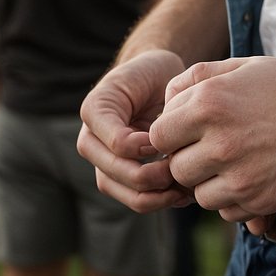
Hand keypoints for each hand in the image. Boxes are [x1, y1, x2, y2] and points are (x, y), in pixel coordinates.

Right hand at [77, 49, 194, 211]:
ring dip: (157, 197)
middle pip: (115, 176)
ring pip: (124, 195)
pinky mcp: (118, 178)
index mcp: (94, 110)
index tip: (171, 136)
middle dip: (153, 177)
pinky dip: (160, 201)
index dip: (147, 147)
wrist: (151, 78)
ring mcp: (102, 163)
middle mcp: (90, 141)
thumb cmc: (153, 74)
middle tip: (182, 167)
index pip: (118, 144)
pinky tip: (183, 194)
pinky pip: (136, 199)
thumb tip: (154, 150)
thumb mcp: (154, 77)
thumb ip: (152, 109)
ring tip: (185, 188)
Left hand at [147, 56, 275, 228]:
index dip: (173, 134)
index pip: (158, 134)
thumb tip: (167, 98)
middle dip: (190, 160)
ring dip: (210, 183)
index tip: (192, 131)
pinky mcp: (256, 201)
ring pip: (197, 194)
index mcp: (210, 101)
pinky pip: (225, 211)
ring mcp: (237, 175)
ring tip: (237, 162)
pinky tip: (255, 176)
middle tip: (216, 148)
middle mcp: (218, 140)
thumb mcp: (247, 66)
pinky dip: (234, 199)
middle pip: (174, 168)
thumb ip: (201, 76)